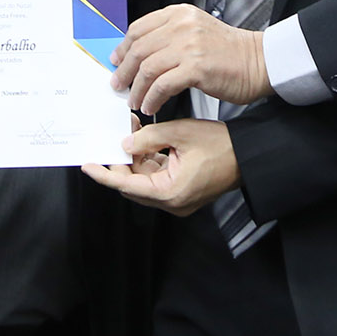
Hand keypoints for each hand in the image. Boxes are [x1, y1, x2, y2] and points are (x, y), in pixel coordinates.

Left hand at [82, 120, 240, 215]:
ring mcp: (177, 200)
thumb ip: (148, 138)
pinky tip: (145, 142)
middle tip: (112, 138)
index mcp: (170, 193)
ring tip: (131, 133)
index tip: (87, 166)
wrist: (249, 155)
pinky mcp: (182, 192)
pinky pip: (157, 179)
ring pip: (144, 180)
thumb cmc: (222, 145)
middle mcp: (172, 202)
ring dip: (135, 159)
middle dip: (121, 161)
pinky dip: (149, 162)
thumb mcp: (180, 133)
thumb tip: (125, 144)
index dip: (105, 174)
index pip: (127, 185)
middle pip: (134, 184)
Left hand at [110, 5, 269, 115]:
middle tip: (119, 85)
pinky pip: (162, 85)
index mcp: (179, 14)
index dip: (123, 48)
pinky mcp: (196, 67)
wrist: (259, 62)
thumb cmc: (230, 52)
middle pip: (138, 48)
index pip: (138, 28)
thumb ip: (170, 36)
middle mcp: (182, 26)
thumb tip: (139, 54)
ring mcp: (189, 45)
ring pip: (147, 68)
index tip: (116, 61)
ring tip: (135, 101)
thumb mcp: (196, 31)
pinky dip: (152, 98)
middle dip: (124, 71)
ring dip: (137, 89)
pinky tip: (152, 106)